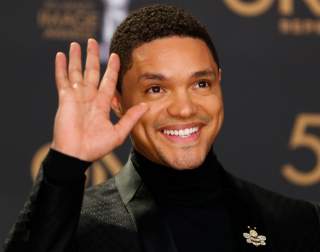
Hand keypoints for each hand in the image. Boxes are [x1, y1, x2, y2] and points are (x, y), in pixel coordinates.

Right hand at [51, 38, 147, 160]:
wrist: (76, 155)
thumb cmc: (95, 148)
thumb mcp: (118, 133)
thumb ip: (131, 118)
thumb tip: (145, 106)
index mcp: (101, 105)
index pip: (108, 82)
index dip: (112, 69)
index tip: (115, 56)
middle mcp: (89, 98)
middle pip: (92, 72)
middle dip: (93, 57)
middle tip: (93, 41)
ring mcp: (76, 97)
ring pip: (76, 72)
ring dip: (77, 58)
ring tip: (77, 44)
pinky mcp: (65, 99)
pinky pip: (62, 80)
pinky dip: (61, 68)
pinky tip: (61, 55)